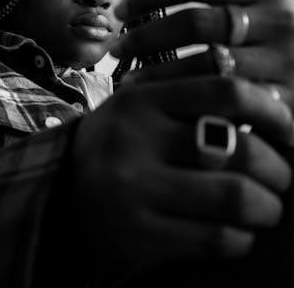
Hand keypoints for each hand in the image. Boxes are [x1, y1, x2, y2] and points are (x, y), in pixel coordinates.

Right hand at [70, 76, 292, 285]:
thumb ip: (188, 90)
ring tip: (268, 207)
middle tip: (283, 177)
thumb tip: (263, 94)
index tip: (288, 128)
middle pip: (241, 147)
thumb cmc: (116, 146)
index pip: (225, 91)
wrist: (60, 199)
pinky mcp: (140, 236)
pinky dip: (241, 238)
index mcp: (141, 99)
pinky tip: (238, 233)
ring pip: (236, 197)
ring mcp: (135, 189)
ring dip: (268, 207)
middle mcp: (135, 139)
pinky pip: (217, 239)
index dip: (271, 110)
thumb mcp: (139, 106)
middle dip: (280, 169)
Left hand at [110, 0, 293, 111]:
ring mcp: (283, 66)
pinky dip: (183, 101)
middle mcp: (279, 24)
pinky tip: (160, 104)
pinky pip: (218, 102)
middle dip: (146, 35)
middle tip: (117, 48)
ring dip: (156, 73)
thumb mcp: (250, 11)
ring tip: (128, 81)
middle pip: (195, 21)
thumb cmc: (269, 49)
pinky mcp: (280, 106)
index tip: (121, 10)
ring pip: (203, 65)